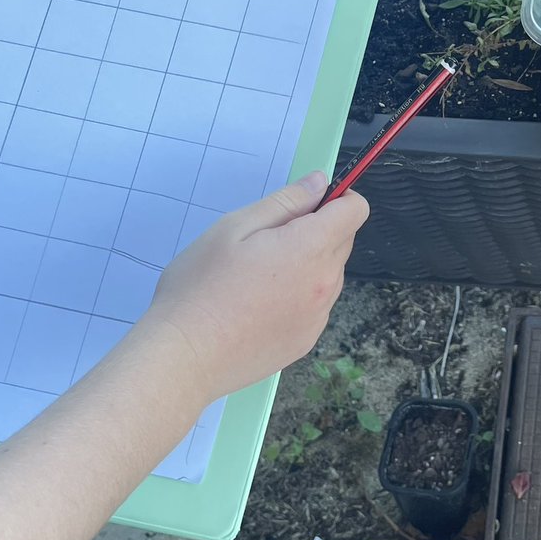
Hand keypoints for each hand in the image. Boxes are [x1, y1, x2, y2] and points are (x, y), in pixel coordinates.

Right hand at [143, 173, 368, 401]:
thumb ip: (285, 202)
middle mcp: (326, 283)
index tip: (307, 203)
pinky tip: (258, 305)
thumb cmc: (201, 287)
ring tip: (257, 277)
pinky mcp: (307, 340)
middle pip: (342, 241)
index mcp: (311, 248)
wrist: (185, 357)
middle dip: (316, 230)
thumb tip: (319, 183)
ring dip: (307, 264)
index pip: (355, 210)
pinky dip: (298, 296)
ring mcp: (319, 316)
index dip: (337, 198)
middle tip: (265, 241)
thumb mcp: (235, 228)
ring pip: (329, 273)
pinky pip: (315, 305)